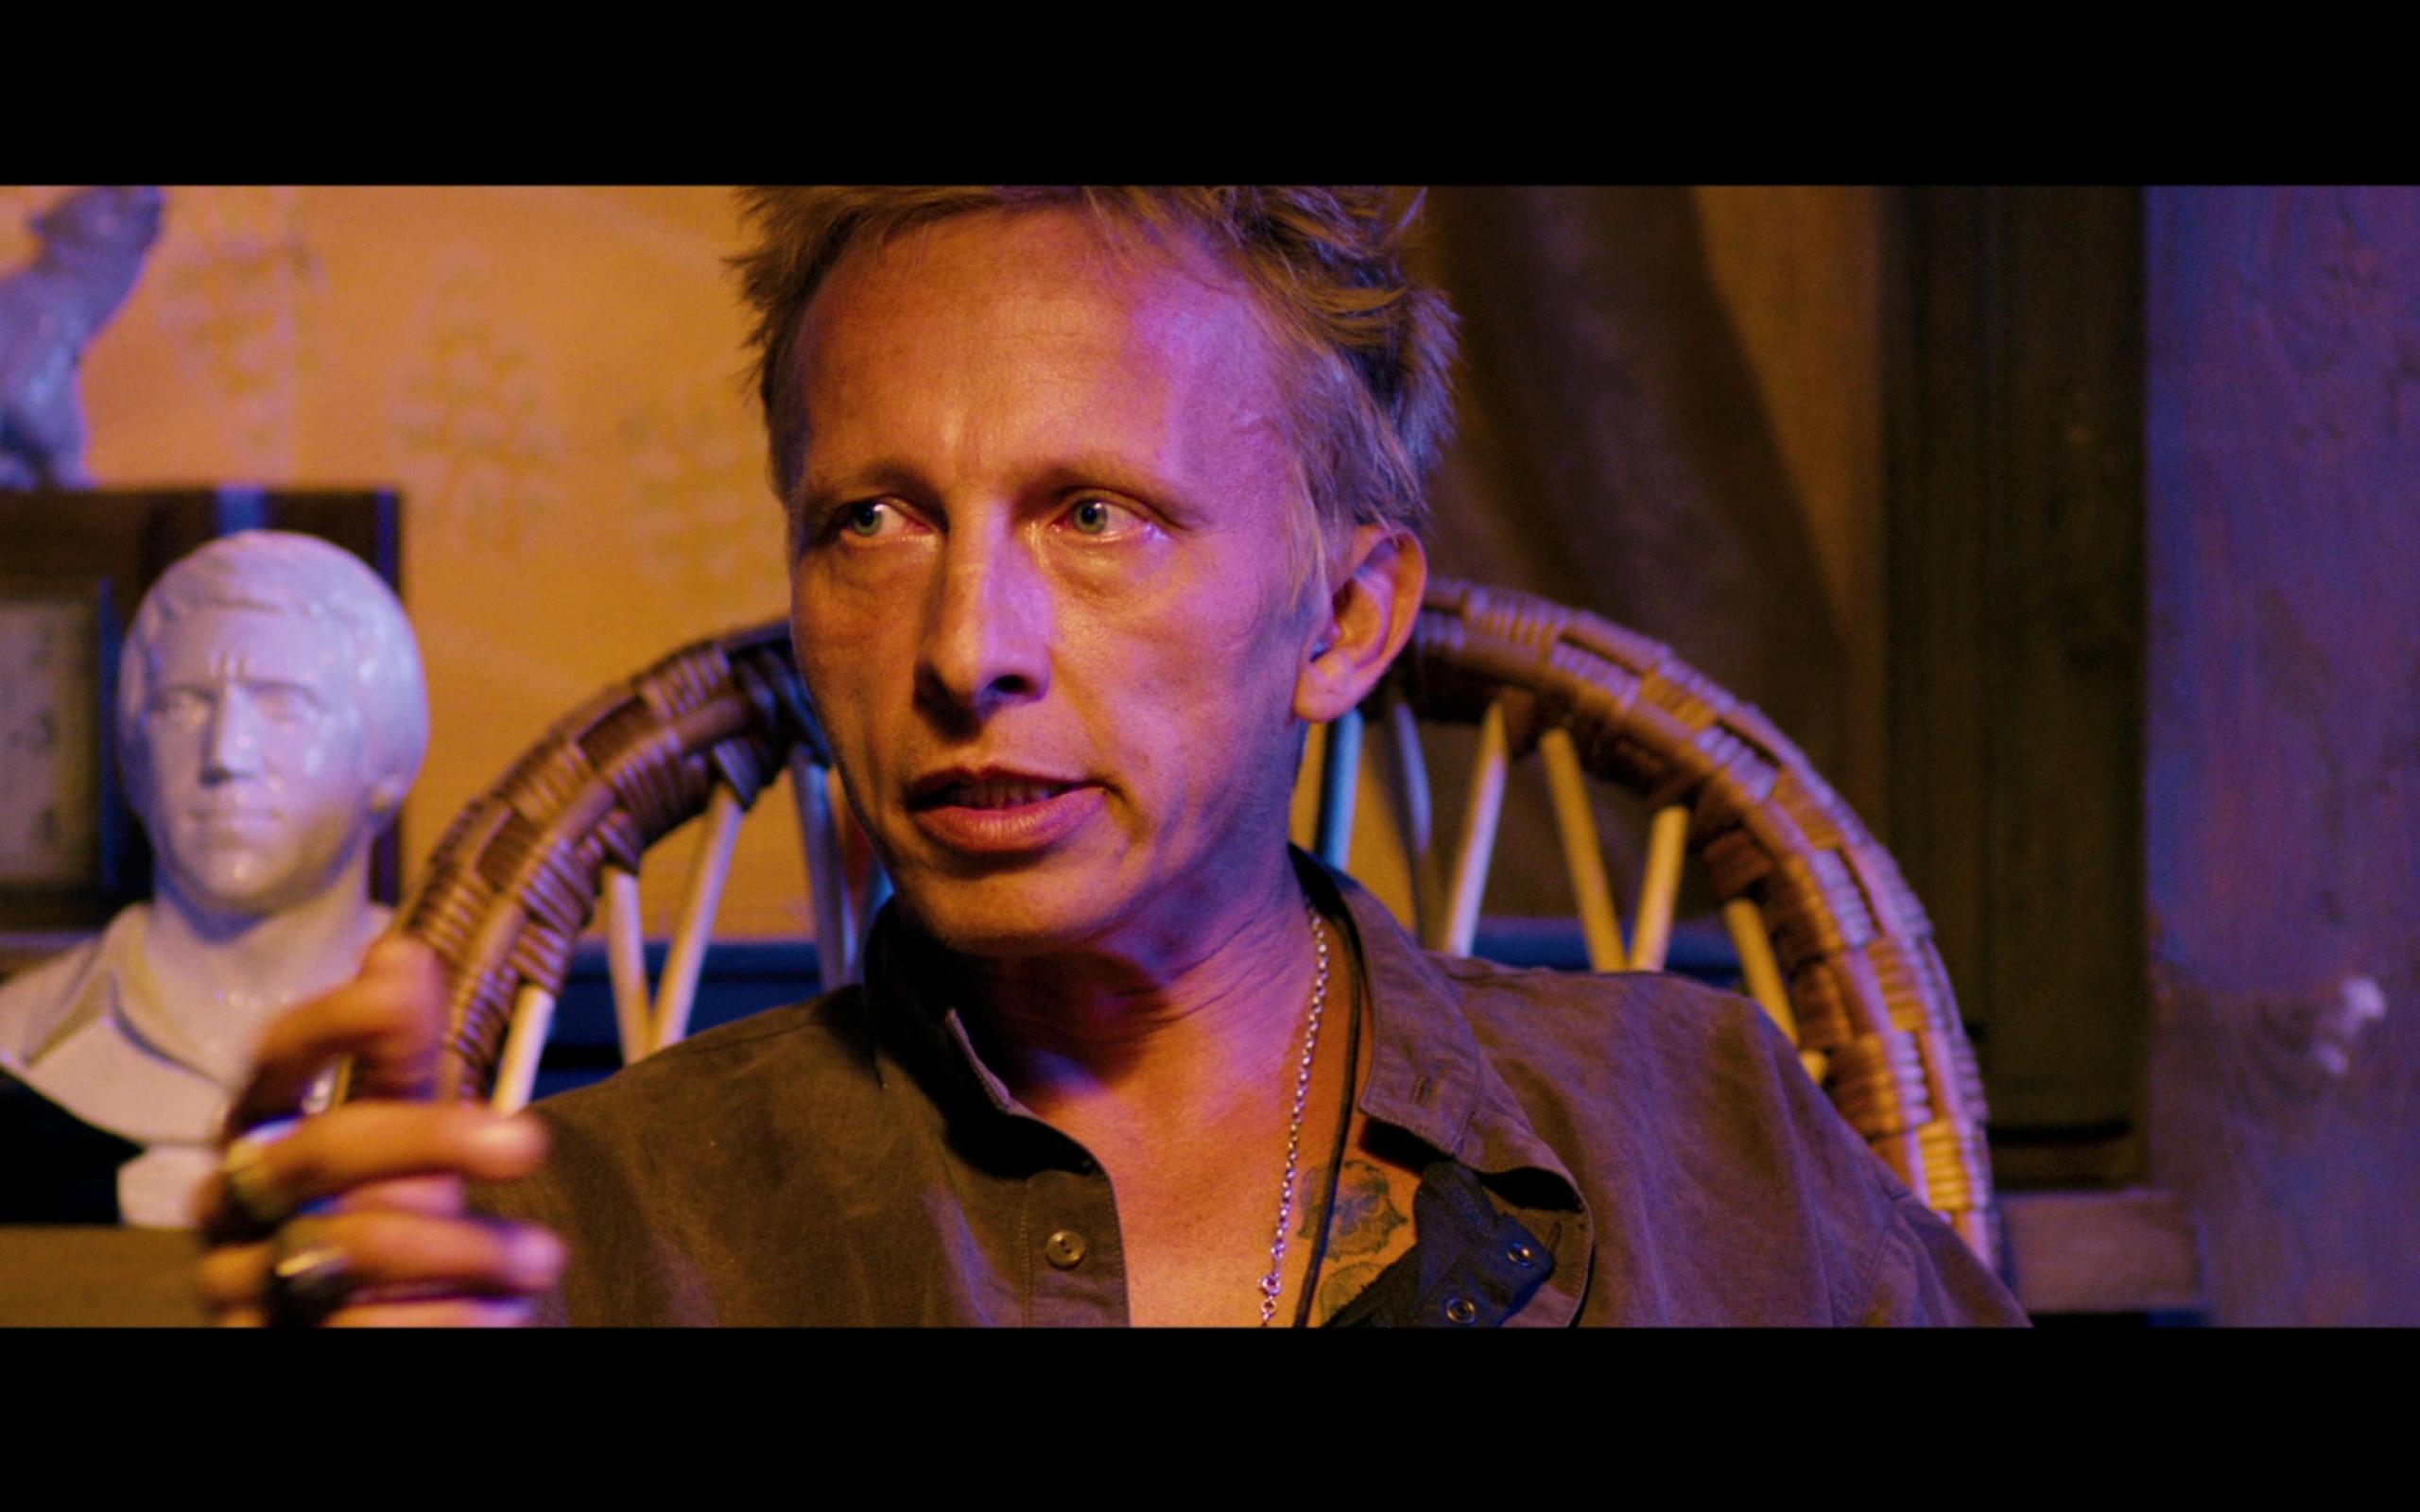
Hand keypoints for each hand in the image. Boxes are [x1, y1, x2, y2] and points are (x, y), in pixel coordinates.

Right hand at [193, 937, 566, 1325]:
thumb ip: (396, 1053)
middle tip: (529, 1143)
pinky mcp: (268, 1349)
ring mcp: (243, 1286)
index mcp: (259, 1133)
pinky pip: (363, 1333)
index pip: (274, 1060)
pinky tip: (501, 1311)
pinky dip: (449, 1320)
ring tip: (541, 1259)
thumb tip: (397, 952)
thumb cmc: (374, 1210)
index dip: (332, 1021)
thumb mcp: (396, 1129)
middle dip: (433, 1138)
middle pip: (321, 1150)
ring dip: (467, 1247)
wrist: (359, 1328)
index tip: (405, 990)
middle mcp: (235, 1206)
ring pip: (350, 1248)